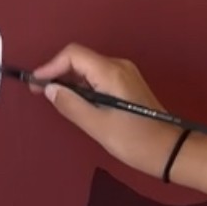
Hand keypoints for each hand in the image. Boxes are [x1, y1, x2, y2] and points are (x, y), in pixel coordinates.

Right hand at [28, 42, 181, 181]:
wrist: (171, 150)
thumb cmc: (136, 141)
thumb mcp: (98, 126)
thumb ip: (71, 105)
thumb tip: (50, 89)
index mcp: (111, 72)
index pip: (73, 55)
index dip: (50, 66)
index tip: (35, 83)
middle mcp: (118, 66)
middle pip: (80, 59)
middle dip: (57, 72)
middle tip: (39, 92)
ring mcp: (125, 74)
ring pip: (88, 69)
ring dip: (69, 80)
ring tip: (54, 99)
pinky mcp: (127, 84)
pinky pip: (98, 77)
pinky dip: (83, 86)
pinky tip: (75, 102)